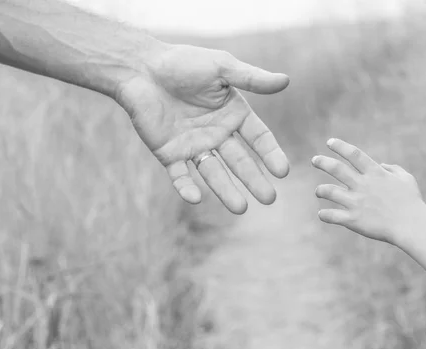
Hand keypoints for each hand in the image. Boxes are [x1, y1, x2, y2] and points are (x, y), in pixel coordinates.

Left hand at [115, 44, 290, 213]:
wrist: (139, 68)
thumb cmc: (182, 62)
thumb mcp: (220, 67)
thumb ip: (251, 78)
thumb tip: (286, 81)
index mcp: (233, 114)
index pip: (258, 138)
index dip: (270, 154)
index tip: (282, 171)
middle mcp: (217, 133)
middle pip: (240, 161)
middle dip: (254, 180)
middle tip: (269, 199)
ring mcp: (194, 146)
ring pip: (214, 173)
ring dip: (226, 191)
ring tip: (240, 208)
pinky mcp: (170, 154)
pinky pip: (180, 175)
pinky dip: (186, 188)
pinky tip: (195, 198)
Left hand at [311, 138, 425, 243]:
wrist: (412, 226)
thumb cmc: (411, 202)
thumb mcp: (406, 179)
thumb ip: (393, 169)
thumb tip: (381, 164)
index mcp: (375, 173)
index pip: (354, 154)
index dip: (340, 146)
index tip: (330, 142)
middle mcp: (363, 185)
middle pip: (336, 169)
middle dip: (322, 162)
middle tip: (314, 160)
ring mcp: (356, 202)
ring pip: (329, 191)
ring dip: (320, 190)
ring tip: (318, 192)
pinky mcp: (353, 219)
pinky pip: (332, 216)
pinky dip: (324, 215)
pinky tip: (322, 214)